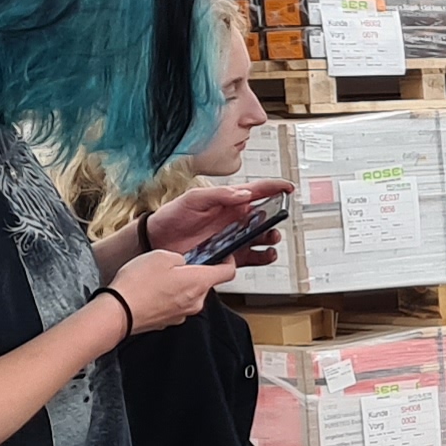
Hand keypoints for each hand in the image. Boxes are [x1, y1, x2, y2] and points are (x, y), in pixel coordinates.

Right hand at [106, 250, 231, 331]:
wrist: (118, 311)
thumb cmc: (138, 285)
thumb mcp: (161, 255)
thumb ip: (179, 257)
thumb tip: (182, 262)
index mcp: (199, 283)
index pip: (228, 273)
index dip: (228, 262)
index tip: (223, 257)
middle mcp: (196, 302)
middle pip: (205, 284)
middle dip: (193, 273)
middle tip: (174, 266)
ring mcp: (183, 314)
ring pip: (188, 295)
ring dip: (179, 286)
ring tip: (157, 279)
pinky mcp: (169, 322)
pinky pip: (175, 305)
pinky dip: (167, 298)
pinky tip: (151, 292)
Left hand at [147, 183, 276, 263]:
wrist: (157, 241)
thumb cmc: (172, 216)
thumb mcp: (193, 199)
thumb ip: (219, 195)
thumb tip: (243, 195)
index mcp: (228, 201)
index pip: (256, 191)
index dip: (274, 188)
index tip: (287, 188)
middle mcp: (234, 219)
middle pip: (264, 216)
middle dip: (275, 218)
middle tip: (276, 221)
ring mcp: (233, 237)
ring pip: (261, 237)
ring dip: (270, 238)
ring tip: (271, 239)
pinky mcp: (229, 255)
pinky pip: (252, 256)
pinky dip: (262, 257)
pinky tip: (265, 255)